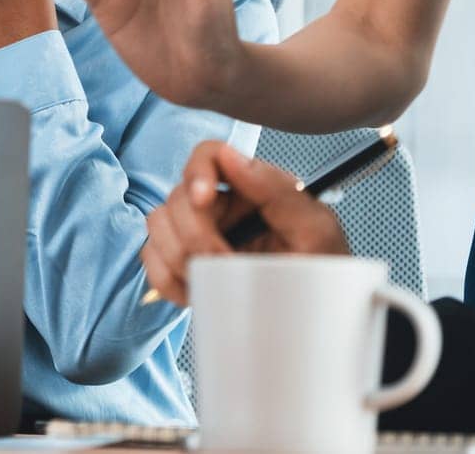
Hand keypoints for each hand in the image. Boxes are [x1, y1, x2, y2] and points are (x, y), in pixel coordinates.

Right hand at [140, 142, 348, 306]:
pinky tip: (197, 291)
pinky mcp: (180, 263)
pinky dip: (168, 279)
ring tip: (213, 278)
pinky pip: (151, 259)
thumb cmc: (322, 274)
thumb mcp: (317, 231)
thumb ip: (278, 190)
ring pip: (157, 224)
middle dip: (195, 234)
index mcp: (249, 187)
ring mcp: (195, 233)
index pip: (209, 155)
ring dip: (179, 256)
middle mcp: (218, 205)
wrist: (317, 320)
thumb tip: (231, 157)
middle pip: (177, 196)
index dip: (197, 171)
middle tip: (226, 263)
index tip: (203, 200)